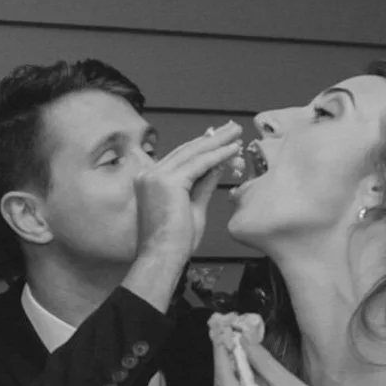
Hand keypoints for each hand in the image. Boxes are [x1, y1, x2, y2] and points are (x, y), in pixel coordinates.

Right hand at [134, 121, 244, 263]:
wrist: (163, 257)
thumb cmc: (175, 242)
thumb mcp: (193, 207)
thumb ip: (203, 185)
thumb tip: (218, 166)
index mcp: (149, 181)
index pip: (179, 158)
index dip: (202, 146)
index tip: (221, 139)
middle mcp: (149, 175)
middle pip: (186, 150)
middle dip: (212, 138)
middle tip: (232, 128)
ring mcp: (156, 177)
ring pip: (194, 153)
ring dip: (218, 141)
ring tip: (236, 132)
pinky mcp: (168, 182)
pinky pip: (200, 164)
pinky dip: (218, 155)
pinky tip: (233, 149)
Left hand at [212, 334, 364, 385]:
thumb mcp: (288, 384)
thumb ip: (262, 362)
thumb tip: (245, 340)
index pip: (224, 382)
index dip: (221, 356)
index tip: (221, 335)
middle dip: (224, 368)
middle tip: (228, 343)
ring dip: (230, 383)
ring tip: (236, 358)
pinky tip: (245, 381)